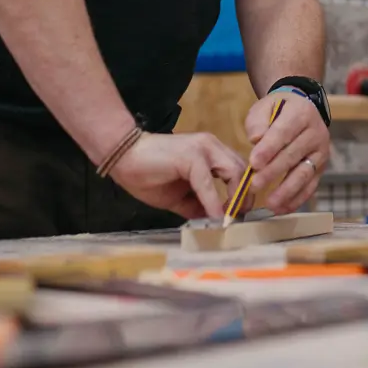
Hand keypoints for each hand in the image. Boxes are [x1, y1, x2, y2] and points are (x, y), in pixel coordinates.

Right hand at [111, 131, 247, 220]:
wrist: (124, 158)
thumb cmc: (148, 175)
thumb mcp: (180, 196)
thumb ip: (199, 205)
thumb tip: (215, 222)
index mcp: (211, 152)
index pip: (238, 170)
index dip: (242, 193)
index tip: (238, 216)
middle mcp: (212, 146)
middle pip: (242, 170)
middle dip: (244, 196)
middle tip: (238, 220)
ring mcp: (203, 148)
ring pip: (233, 171)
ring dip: (234, 198)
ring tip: (229, 220)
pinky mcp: (191, 155)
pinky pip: (208, 182)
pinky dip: (213, 202)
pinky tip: (214, 218)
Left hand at [245, 91, 329, 213]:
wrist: (302, 111)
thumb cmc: (278, 110)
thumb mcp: (265, 107)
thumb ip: (258, 121)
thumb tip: (256, 139)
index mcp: (301, 113)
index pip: (284, 131)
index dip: (269, 148)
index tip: (253, 163)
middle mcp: (316, 132)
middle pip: (294, 154)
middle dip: (273, 172)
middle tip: (254, 185)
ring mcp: (321, 151)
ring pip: (304, 173)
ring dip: (287, 190)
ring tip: (270, 204)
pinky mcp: (322, 167)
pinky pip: (311, 185)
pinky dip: (297, 199)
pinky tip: (282, 209)